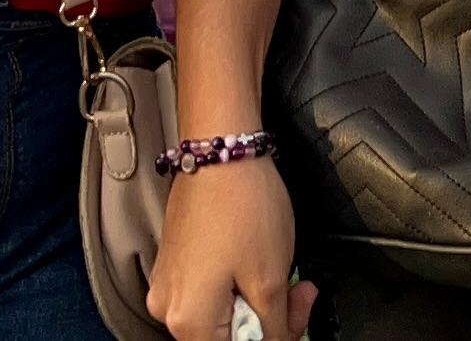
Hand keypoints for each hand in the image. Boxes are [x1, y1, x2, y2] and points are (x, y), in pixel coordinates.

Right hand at [147, 158, 315, 340]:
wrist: (221, 150)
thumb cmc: (242, 206)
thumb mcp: (271, 280)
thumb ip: (273, 328)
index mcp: (188, 322)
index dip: (275, 339)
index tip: (296, 318)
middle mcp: (168, 308)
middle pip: (227, 338)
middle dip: (270, 321)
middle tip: (302, 295)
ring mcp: (169, 284)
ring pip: (222, 315)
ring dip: (258, 302)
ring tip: (288, 274)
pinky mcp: (176, 263)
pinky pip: (210, 291)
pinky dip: (239, 285)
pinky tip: (261, 265)